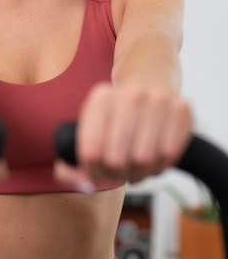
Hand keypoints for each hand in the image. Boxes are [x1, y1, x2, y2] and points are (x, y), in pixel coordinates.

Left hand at [54, 82, 193, 189]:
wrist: (150, 75)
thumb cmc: (117, 110)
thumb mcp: (90, 122)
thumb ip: (75, 158)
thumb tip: (81, 183)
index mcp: (101, 97)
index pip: (91, 152)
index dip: (91, 171)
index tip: (95, 172)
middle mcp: (130, 96)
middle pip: (117, 160)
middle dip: (114, 173)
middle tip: (116, 171)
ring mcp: (159, 100)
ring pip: (144, 161)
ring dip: (138, 172)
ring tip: (134, 165)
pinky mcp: (183, 109)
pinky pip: (169, 155)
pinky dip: (159, 166)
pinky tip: (152, 159)